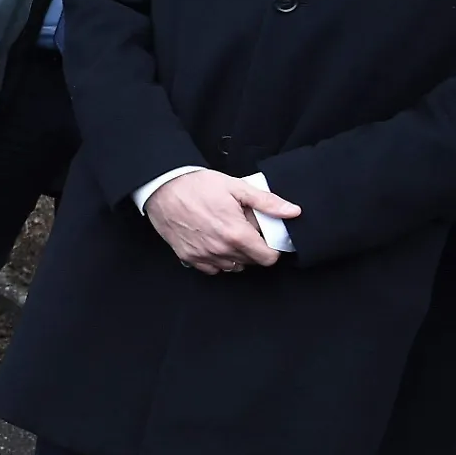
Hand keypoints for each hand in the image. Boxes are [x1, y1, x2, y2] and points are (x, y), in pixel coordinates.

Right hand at [143, 169, 295, 274]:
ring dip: (236, 255)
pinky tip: (214, 242)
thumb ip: (267, 202)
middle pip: (251, 263)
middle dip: (253, 249)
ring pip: (232, 267)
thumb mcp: (236, 187)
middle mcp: (221, 250)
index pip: (268, 258)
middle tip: (245, 229)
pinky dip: (217, 260)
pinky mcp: (189, 257)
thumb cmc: (197, 185)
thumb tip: (293, 212)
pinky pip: (212, 269)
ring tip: (228, 234)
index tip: (266, 238)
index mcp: (236, 234)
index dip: (272, 249)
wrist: (163, 187)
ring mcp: (204, 256)